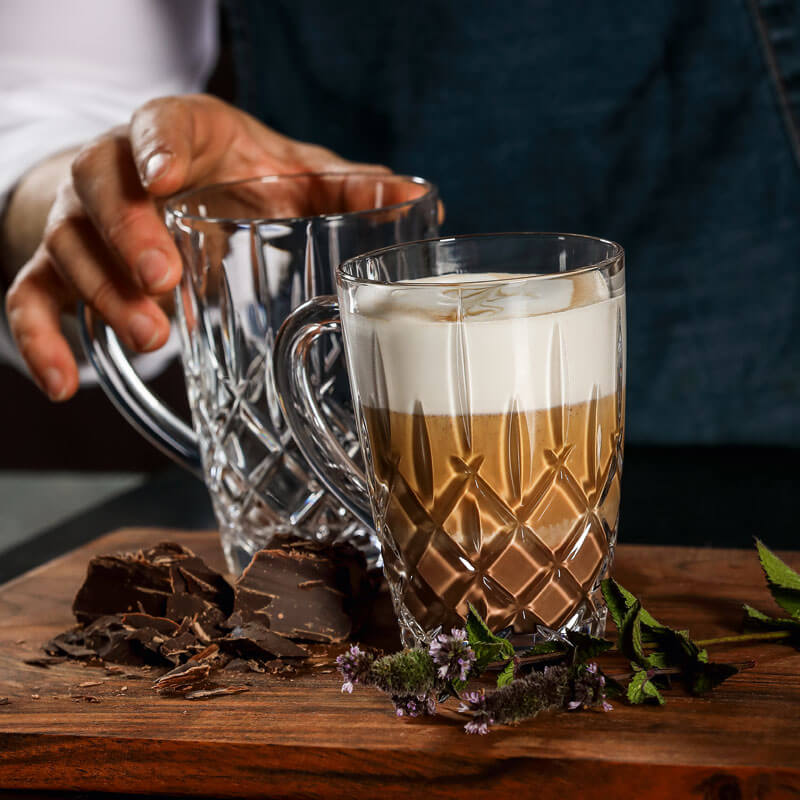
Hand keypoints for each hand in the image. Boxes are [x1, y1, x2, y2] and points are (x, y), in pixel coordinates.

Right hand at [5, 94, 387, 400]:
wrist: (167, 180)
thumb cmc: (234, 172)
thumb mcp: (288, 171)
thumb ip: (345, 186)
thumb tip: (417, 196)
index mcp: (179, 136)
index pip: (155, 127)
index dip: (153, 149)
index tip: (166, 179)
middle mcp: (118, 174)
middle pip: (99, 193)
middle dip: (128, 237)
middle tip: (166, 281)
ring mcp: (84, 222)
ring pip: (66, 249)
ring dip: (102, 295)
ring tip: (153, 337)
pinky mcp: (62, 265)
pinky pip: (29, 297)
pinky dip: (39, 340)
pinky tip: (64, 385)